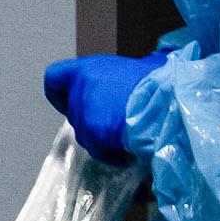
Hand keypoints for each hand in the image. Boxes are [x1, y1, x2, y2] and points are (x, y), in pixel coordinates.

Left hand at [42, 50, 168, 163]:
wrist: (166, 103)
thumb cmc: (159, 82)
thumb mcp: (138, 67)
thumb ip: (120, 76)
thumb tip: (133, 76)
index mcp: (88, 68)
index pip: (53, 78)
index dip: (59, 93)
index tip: (71, 100)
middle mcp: (81, 88)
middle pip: (72, 112)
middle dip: (91, 121)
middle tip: (113, 121)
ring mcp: (83, 112)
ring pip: (84, 134)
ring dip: (102, 138)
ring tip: (127, 135)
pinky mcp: (92, 133)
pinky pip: (97, 149)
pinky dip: (111, 153)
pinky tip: (128, 148)